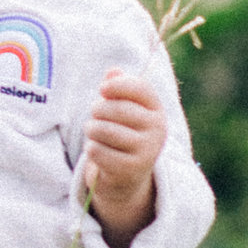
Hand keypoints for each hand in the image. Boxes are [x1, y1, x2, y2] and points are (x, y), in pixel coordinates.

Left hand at [82, 67, 166, 247]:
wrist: (127, 176)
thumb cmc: (121, 133)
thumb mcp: (122, 109)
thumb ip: (118, 88)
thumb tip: (112, 72)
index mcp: (156, 110)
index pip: (141, 88)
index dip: (119, 85)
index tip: (103, 88)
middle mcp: (157, 129)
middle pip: (116, 109)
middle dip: (97, 110)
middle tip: (95, 116)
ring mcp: (146, 151)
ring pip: (103, 129)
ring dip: (91, 130)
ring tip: (94, 132)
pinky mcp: (130, 169)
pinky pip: (98, 151)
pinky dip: (91, 149)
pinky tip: (97, 151)